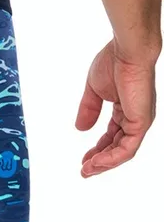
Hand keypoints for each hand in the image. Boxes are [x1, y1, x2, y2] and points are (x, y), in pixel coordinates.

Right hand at [76, 40, 156, 177]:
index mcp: (125, 109)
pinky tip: (97, 162)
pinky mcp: (141, 123)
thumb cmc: (113, 62)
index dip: (98, 148)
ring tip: (88, 170)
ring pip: (123, 151)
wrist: (127, 51)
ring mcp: (140, 121)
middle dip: (100, 160)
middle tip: (85, 170)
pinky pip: (127, 148)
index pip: (112, 135)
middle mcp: (135, 118)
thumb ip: (88, 109)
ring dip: (105, 163)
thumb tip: (80, 128)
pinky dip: (112, 158)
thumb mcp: (94, 90)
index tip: (84, 159)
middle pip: (118, 147)